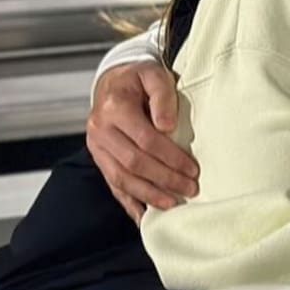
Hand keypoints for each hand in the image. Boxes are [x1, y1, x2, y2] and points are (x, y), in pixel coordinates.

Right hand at [85, 61, 198, 222]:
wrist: (113, 80)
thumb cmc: (138, 77)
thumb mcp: (154, 74)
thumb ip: (162, 95)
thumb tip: (168, 126)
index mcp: (115, 108)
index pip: (146, 140)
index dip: (170, 157)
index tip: (192, 169)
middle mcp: (100, 130)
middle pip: (134, 163)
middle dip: (164, 179)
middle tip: (190, 188)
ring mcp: (96, 147)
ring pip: (121, 178)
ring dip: (148, 194)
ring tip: (173, 204)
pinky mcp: (99, 158)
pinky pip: (112, 183)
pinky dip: (128, 201)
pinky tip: (143, 215)